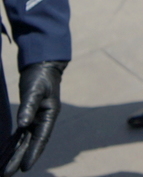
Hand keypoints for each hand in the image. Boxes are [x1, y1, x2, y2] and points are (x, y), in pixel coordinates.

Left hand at [4, 61, 65, 175]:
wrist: (42, 65)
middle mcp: (43, 120)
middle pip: (31, 143)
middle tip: (6, 175)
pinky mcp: (29, 116)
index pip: (40, 138)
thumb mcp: (34, 90)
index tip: (24, 168)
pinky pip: (21, 134)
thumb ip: (28, 107)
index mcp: (49, 114)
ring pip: (25, 141)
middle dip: (19, 159)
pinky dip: (15, 145)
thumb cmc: (40, 77)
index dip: (33, 154)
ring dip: (15, 155)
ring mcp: (37, 119)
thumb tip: (23, 125)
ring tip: (4, 170)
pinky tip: (7, 154)